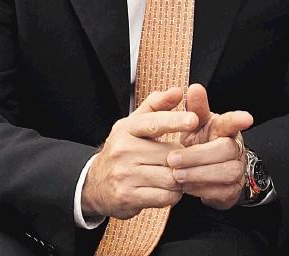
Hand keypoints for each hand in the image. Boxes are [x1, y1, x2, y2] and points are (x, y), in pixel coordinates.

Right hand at [81, 86, 198, 219]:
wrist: (95, 184)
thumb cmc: (123, 150)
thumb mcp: (134, 125)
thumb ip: (156, 106)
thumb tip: (178, 91)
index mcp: (125, 128)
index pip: (153, 123)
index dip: (175, 121)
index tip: (193, 120)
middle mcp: (122, 150)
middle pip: (170, 154)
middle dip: (181, 159)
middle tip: (180, 162)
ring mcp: (123, 174)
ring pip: (170, 177)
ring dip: (179, 179)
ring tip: (173, 176)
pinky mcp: (127, 196)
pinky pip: (165, 197)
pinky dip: (172, 195)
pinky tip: (166, 190)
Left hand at [167, 83, 253, 209]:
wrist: (204, 172)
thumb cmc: (200, 142)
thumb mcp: (196, 123)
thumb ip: (195, 107)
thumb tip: (195, 87)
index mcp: (225, 129)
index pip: (233, 122)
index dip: (238, 120)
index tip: (246, 118)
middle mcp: (235, 148)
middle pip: (225, 150)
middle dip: (197, 156)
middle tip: (172, 159)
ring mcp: (237, 170)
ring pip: (225, 173)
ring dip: (198, 174)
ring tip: (176, 174)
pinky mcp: (233, 190)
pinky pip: (221, 192)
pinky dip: (201, 190)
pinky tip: (185, 186)